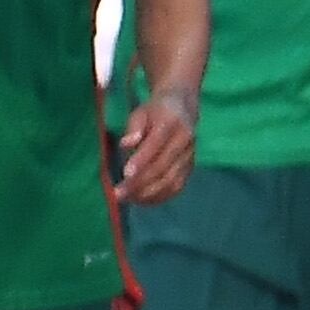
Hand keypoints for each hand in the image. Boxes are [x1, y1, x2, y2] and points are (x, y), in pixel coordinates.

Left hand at [115, 91, 197, 207]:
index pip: (156, 144)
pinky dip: (161, 196)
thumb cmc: (155, 112)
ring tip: (128, 199)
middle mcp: (185, 141)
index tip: (125, 174)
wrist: (182, 108)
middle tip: (119, 193)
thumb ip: (133, 128)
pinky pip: (177, 186)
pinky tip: (143, 201)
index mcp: (171, 123)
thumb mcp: (140, 112)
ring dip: (149, 193)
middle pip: (163, 167)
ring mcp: (190, 156)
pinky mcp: (190, 167)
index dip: (141, 160)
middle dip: (140, 183)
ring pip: (171, 180)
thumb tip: (126, 145)